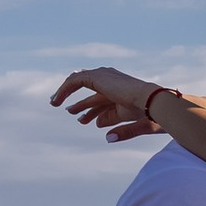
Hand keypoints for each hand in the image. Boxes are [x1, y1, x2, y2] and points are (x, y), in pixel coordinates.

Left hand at [52, 67, 167, 142]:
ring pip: (79, 81)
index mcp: (122, 91)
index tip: (81, 120)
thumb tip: (100, 128)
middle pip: (90, 90)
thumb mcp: (129, 120)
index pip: (102, 99)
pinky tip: (58, 101)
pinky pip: (75, 81)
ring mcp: (105, 77)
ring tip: (54, 102)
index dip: (90, 110)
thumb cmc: (149, 114)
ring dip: (66, 92)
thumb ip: (115, 123)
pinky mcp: (97, 77)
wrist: (152, 103)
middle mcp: (113, 82)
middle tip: (68, 110)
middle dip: (80, 102)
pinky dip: (65, 90)